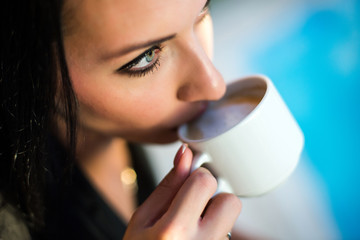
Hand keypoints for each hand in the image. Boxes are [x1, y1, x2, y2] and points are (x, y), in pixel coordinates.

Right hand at [123, 144, 241, 238]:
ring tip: (194, 226)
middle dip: (213, 197)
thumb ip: (168, 185)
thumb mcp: (142, 219)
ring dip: (217, 214)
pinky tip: (197, 237)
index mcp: (173, 231)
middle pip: (230, 200)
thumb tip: (185, 154)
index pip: (205, 181)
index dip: (196, 177)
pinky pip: (229, 233)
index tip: (187, 183)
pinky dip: (216, 229)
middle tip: (194, 207)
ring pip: (233, 217)